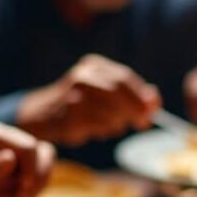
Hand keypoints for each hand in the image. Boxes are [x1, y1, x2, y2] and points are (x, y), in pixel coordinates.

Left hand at [0, 122, 54, 196]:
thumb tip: (10, 158)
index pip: (28, 147)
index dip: (31, 169)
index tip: (23, 189)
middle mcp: (11, 140)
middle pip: (45, 152)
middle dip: (37, 178)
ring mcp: (21, 154)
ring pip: (48, 164)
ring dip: (37, 187)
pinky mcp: (28, 169)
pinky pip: (44, 178)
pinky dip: (34, 194)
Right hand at [17, 54, 160, 145]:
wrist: (41, 114)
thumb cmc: (80, 103)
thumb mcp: (103, 91)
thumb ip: (130, 93)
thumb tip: (155, 101)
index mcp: (93, 66)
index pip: (124, 77)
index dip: (142, 94)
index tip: (155, 109)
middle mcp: (82, 77)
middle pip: (118, 92)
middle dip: (135, 109)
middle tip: (143, 123)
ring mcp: (73, 96)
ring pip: (110, 113)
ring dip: (117, 123)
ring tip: (110, 126)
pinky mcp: (69, 117)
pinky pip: (98, 127)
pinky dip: (103, 131)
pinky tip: (96, 130)